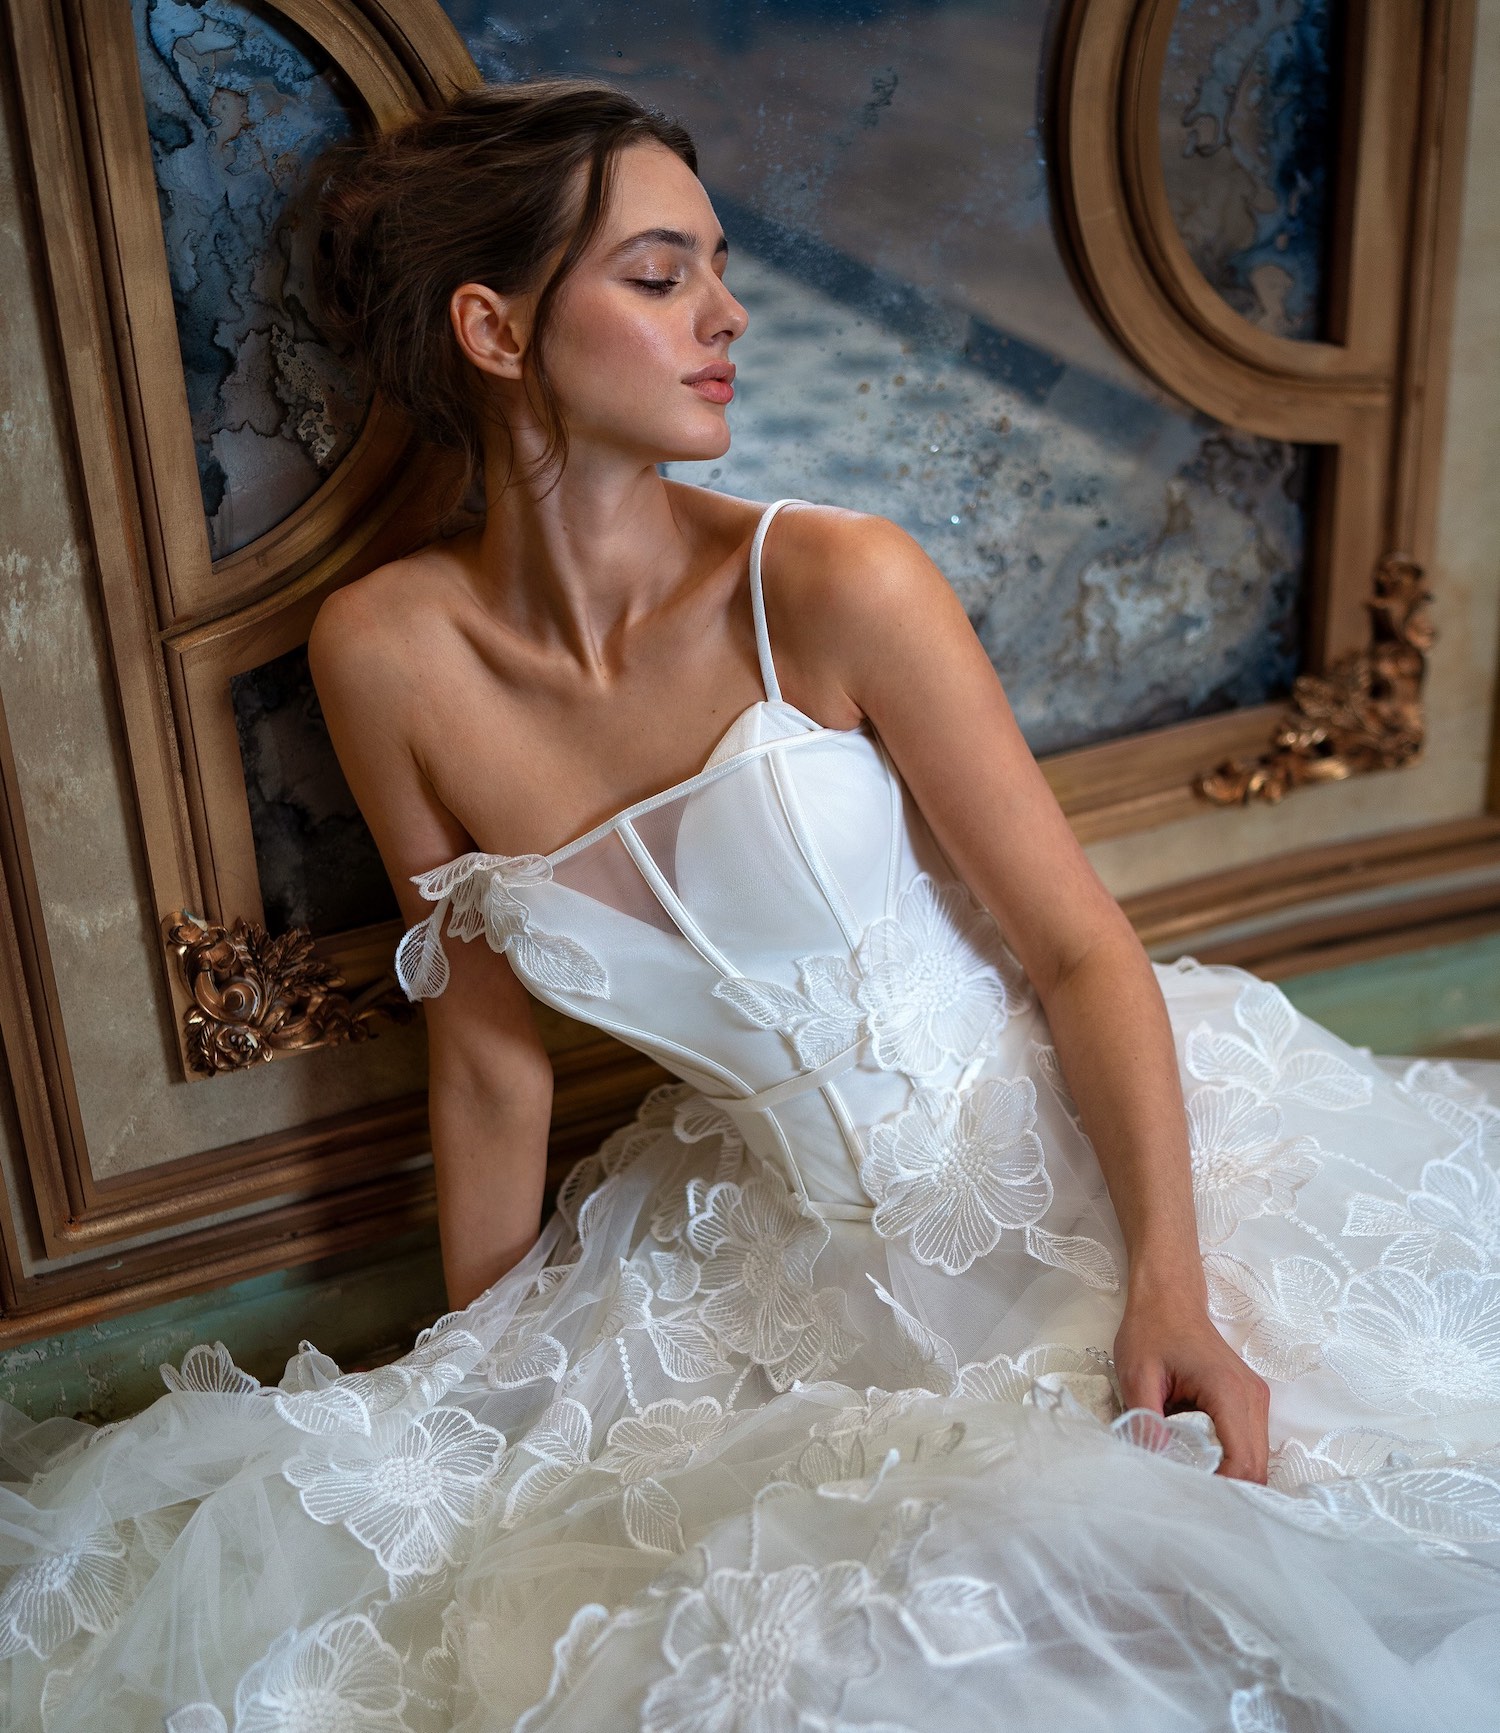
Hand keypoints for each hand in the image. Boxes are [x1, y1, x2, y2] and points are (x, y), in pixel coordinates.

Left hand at [1112, 1289, 1270, 1481]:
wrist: (1168, 1299)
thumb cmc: (1151, 1331)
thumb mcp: (1137, 1374)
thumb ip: (1146, 1419)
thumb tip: (1157, 1462)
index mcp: (1228, 1392)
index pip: (1243, 1461)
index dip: (1222, 1490)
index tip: (1190, 1500)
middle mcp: (1252, 1398)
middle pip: (1256, 1468)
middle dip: (1227, 1491)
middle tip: (1189, 1501)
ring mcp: (1255, 1400)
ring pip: (1256, 1460)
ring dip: (1230, 1478)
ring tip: (1193, 1487)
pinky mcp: (1249, 1402)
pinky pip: (1248, 1445)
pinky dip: (1230, 1462)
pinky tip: (1202, 1467)